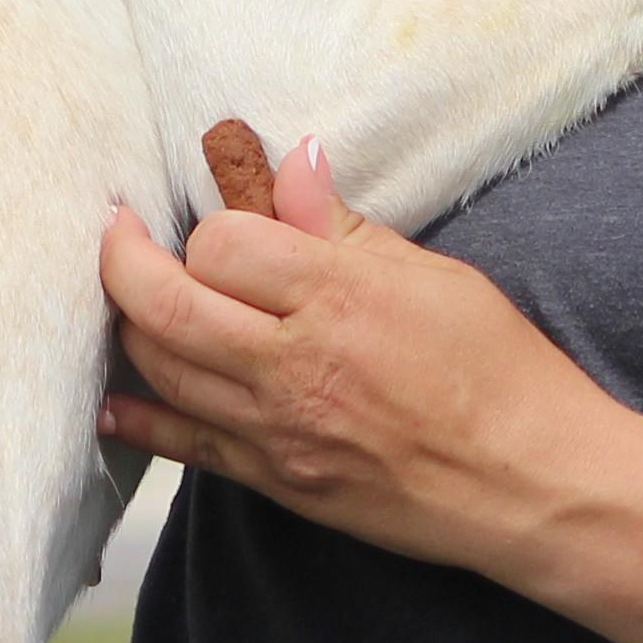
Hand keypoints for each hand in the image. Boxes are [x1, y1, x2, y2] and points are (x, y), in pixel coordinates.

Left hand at [97, 138, 618, 573]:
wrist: (530, 482)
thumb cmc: (499, 369)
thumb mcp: (432, 276)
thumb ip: (344, 225)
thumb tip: (294, 160)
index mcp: (341, 297)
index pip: (223, 244)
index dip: (211, 224)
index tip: (217, 218)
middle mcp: (297, 363)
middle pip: (168, 304)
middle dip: (124, 259)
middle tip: (118, 230)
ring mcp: (281, 429)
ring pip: (163, 371)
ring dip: (131, 327)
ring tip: (129, 297)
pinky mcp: (279, 482)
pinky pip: (186, 447)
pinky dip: (138, 420)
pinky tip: (111, 401)